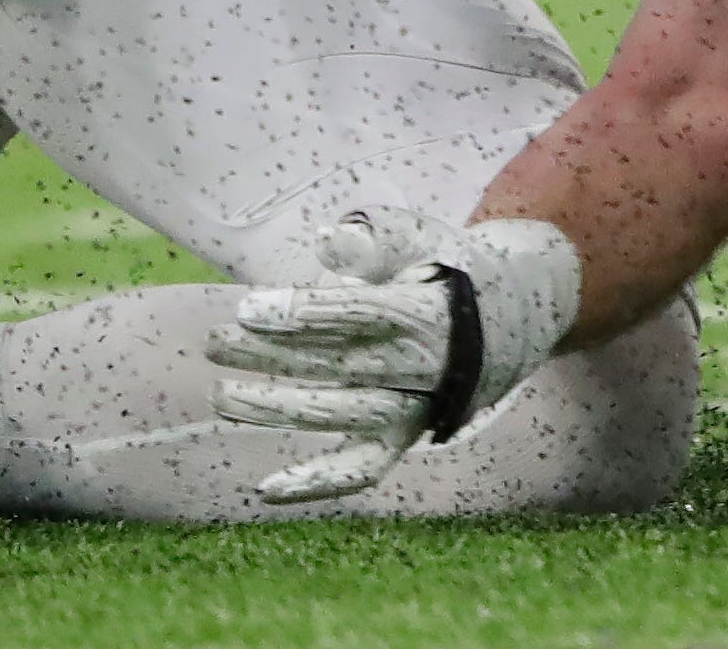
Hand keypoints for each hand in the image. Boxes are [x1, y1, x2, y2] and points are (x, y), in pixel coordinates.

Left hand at [207, 208, 581, 504]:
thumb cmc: (449, 272)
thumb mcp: (425, 239)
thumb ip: (378, 236)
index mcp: (428, 310)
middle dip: (270, 355)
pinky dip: (316, 484)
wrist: (512, 321)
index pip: (359, 313)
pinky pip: (362, 469)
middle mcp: (422, 366)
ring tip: (220, 395)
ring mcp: (413, 407)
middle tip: (215, 341)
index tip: (249, 306)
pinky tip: (264, 490)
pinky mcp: (405, 437)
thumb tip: (328, 240)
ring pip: (340, 416)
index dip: (304, 312)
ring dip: (275, 410)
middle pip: (337, 363)